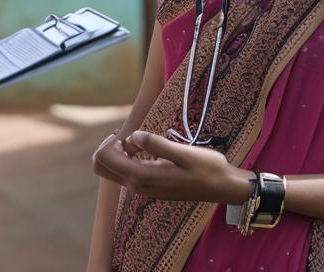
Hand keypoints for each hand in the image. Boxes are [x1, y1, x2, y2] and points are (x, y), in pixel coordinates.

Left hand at [92, 130, 250, 203]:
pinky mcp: (148, 187)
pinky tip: (144, 150)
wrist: (222, 187)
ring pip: (110, 170)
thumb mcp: (183, 152)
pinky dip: (126, 159)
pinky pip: (124, 173)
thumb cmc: (206, 168)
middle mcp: (137, 186)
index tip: (131, 134)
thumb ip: (156, 144)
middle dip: (108, 147)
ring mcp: (141, 189)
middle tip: (130, 137)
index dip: (109, 142)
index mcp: (142, 177)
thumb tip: (133, 136)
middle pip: (100, 166)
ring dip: (117, 153)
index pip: (104, 159)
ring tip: (138, 142)